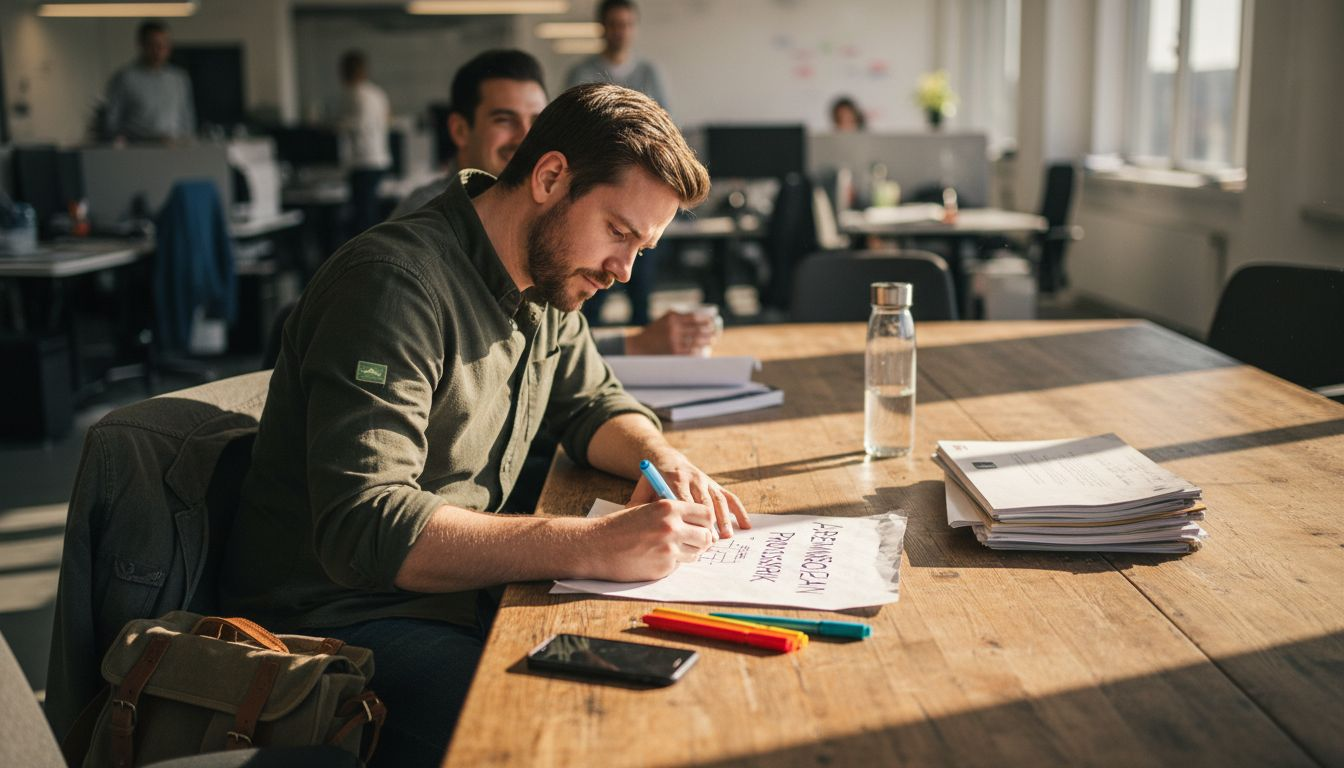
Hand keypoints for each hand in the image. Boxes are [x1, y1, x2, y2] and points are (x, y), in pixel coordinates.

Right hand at [588, 499, 714, 580]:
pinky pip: (679, 566)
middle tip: (691, 541)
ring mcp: (669, 549)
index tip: (700, 526)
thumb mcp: (647, 509)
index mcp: (669, 507)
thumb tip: (697, 522)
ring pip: (696, 553)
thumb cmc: (620, 526)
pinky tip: (654, 558)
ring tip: (669, 549)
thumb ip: (671, 514)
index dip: (705, 522)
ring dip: (688, 552)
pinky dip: (672, 563)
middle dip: (701, 539)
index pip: (705, 514)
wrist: (597, 546)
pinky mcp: (664, 567)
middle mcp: (672, 527)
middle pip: (706, 536)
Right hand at [625, 310, 722, 355]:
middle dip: (710, 331)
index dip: (706, 319)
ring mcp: (674, 341)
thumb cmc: (654, 332)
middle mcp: (673, 328)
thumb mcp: (665, 320)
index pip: (694, 317)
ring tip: (712, 340)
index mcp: (672, 317)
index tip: (713, 320)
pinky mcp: (673, 352)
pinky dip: (699, 350)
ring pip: (696, 341)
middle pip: (697, 329)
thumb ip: (679, 317)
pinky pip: (690, 351)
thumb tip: (700, 317)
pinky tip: (703, 350)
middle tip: (715, 332)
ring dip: (707, 341)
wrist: (639, 346)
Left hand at [628, 452, 749, 539]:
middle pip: (704, 502)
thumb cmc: (653, 481)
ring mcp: (706, 481)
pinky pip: (730, 497)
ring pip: (718, 500)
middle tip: (712, 541)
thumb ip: (637, 502)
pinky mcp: (715, 484)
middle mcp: (693, 478)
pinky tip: (745, 525)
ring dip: (724, 519)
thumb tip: (629, 518)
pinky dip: (739, 511)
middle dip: (709, 522)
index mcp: (674, 479)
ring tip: (726, 537)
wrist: (666, 459)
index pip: (685, 500)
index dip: (691, 518)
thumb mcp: (643, 488)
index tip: (694, 535)